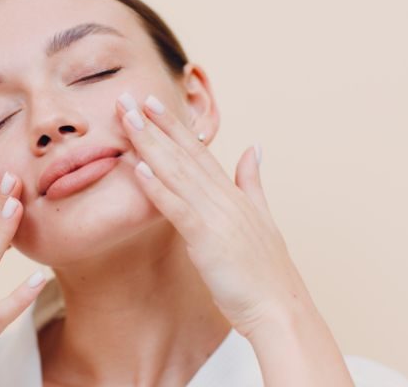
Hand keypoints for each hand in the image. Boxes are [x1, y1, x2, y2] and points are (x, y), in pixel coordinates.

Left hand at [115, 92, 306, 335]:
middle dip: (154, 125)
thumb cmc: (266, 272)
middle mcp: (224, 198)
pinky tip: (138, 169)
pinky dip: (158, 188)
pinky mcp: (208, 239)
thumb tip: (254, 147)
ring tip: (127, 120)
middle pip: (183, 154)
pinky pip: (178, 209)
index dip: (173, 125)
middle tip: (127, 97)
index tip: (151, 102)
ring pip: (177, 173)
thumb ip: (253, 181)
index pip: (198, 151)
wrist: (280, 309)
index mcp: (233, 193)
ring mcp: (217, 216)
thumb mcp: (262, 218)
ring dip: (150, 145)